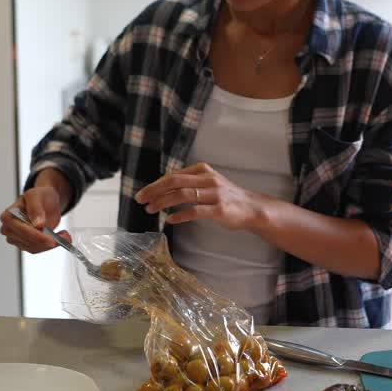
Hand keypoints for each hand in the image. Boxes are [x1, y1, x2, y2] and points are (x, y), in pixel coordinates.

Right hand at [0, 176, 71, 253]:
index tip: (51, 238)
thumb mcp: (36, 195)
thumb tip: (37, 224)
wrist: (46, 201)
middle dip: (47, 240)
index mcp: (8, 216)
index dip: (37, 235)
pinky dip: (50, 246)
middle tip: (64, 236)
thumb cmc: (39, 196)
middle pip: (28, 241)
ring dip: (52, 243)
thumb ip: (35, 208)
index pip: (21, 230)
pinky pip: (38, 249)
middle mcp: (8, 229)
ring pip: (34, 248)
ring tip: (65, 235)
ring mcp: (16, 238)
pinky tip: (59, 237)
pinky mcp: (24, 244)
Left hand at [135, 162, 263, 230]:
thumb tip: (162, 187)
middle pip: (175, 182)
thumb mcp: (208, 182)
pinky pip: (194, 211)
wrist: (251, 208)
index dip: (155, 184)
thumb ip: (189, 182)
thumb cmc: (226, 196)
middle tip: (140, 200)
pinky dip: (179, 216)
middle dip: (154, 191)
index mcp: (203, 170)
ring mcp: (215, 194)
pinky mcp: (219, 209)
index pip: (173, 175)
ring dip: (163, 203)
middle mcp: (208, 179)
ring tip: (151, 210)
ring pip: (182, 195)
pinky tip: (169, 220)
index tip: (143, 194)